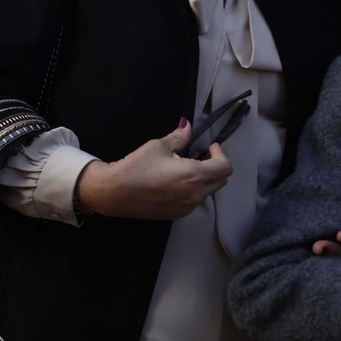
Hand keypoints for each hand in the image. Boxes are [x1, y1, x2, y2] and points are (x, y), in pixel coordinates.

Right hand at [75, 120, 232, 219]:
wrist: (115, 192)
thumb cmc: (136, 167)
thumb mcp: (157, 146)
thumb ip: (179, 137)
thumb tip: (187, 126)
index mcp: (194, 175)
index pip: (224, 167)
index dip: (221, 154)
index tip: (210, 146)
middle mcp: (196, 194)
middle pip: (221, 181)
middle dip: (215, 166)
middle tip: (200, 155)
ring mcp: (188, 207)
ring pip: (208, 192)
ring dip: (205, 179)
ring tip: (186, 169)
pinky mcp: (178, 214)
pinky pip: (195, 201)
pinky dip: (194, 190)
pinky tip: (175, 182)